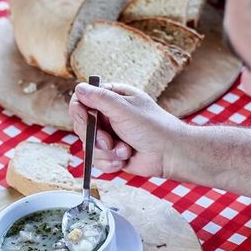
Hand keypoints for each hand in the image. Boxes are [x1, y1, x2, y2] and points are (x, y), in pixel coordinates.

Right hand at [69, 82, 183, 176]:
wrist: (170, 154)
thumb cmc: (153, 128)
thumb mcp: (124, 109)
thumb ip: (100, 98)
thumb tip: (79, 88)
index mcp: (112, 98)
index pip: (82, 100)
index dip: (79, 111)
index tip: (85, 119)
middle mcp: (109, 116)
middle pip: (82, 126)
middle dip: (95, 138)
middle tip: (109, 141)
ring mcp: (110, 136)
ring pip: (89, 146)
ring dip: (106, 152)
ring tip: (125, 150)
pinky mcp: (112, 154)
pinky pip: (97, 161)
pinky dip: (110, 163)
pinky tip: (124, 159)